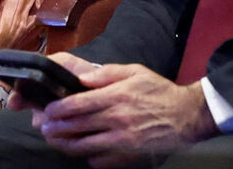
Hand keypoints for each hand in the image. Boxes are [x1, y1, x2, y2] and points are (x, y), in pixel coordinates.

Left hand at [20, 56, 217, 167]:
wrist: (187, 116)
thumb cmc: (159, 91)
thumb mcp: (134, 72)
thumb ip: (106, 73)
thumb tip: (81, 78)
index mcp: (116, 97)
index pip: (78, 104)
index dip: (58, 109)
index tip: (48, 110)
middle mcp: (116, 120)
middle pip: (76, 127)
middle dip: (56, 128)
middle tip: (45, 128)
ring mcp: (122, 141)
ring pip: (85, 146)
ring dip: (66, 145)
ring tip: (57, 141)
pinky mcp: (129, 155)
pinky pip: (101, 160)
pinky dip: (90, 157)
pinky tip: (85, 151)